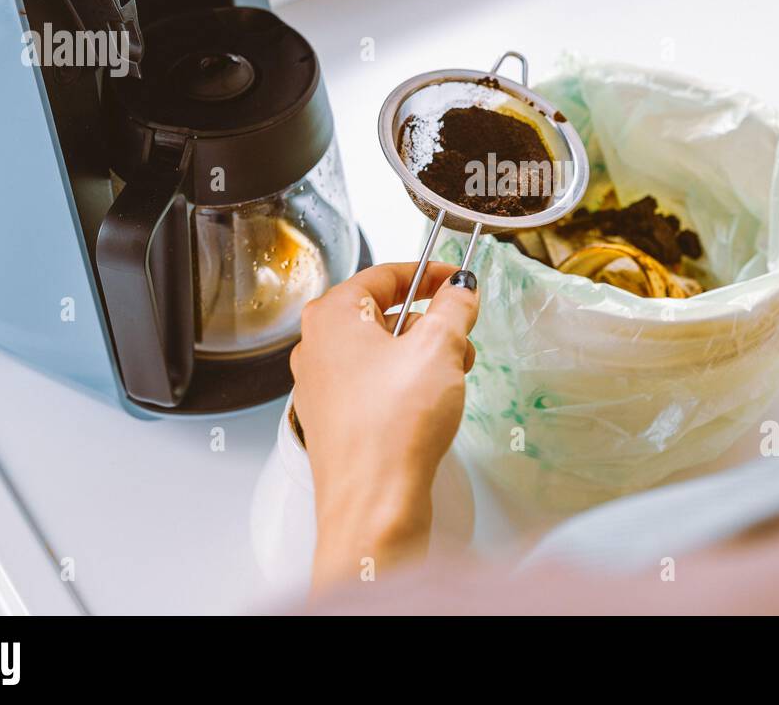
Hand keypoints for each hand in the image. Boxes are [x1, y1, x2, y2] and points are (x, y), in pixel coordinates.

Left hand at [290, 261, 478, 590]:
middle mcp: (317, 347)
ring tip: (453, 376)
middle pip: (383, 313)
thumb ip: (454, 307)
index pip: (384, 274)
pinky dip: (408, 384)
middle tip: (462, 334)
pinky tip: (433, 403)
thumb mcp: (439, 347)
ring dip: (423, 355)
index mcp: (331, 316)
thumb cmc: (392, 427)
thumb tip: (461, 289)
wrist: (374, 504)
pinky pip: (377, 385)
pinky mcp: (338, 421)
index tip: (460, 279)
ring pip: (382, 351)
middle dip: (430, 321)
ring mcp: (323, 387)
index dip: (429, 273)